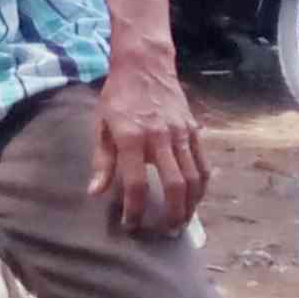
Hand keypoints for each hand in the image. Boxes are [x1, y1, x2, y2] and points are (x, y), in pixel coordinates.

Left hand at [91, 52, 207, 235]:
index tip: (131, 224)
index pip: (137, 183)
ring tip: (183, 221)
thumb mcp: (101, 126)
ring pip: (194, 176)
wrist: (145, 66)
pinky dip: (201, 184)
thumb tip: (95, 192)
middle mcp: (161, 138)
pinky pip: (203, 163)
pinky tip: (195, 198)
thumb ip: (102, 161)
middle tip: (166, 231)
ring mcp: (181, 134)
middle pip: (175, 184)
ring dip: (191, 203)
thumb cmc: (117, 97)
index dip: (135, 208)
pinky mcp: (193, 130)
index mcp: (133, 138)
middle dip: (172, 213)